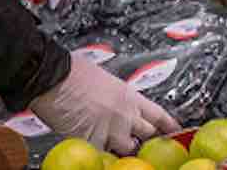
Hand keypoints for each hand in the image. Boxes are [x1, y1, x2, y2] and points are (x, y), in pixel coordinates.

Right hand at [29, 56, 179, 154]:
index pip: (158, 115)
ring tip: (111, 141)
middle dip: (144, 137)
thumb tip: (114, 103)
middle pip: (147, 134)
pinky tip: (95, 148)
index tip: (174, 131)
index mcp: (129, 96)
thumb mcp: (103, 79)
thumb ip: (115, 95)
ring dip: (121, 147)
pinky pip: (102, 155)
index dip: (168, 125)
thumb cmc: (72, 71)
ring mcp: (110, 131)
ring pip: (127, 149)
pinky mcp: (92, 142)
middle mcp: (124, 115)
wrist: (52, 76)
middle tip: (138, 139)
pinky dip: (99, 153)